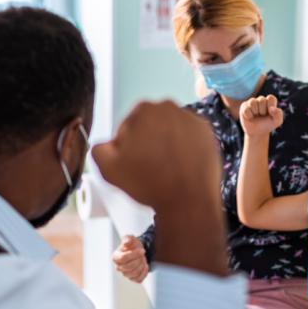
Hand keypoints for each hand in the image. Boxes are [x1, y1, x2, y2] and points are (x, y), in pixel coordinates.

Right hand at [93, 101, 220, 213]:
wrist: (188, 201)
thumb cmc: (149, 183)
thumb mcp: (108, 169)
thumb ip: (99, 149)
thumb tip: (105, 145)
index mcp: (144, 110)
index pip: (128, 125)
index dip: (126, 146)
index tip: (131, 161)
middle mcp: (170, 107)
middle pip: (151, 125)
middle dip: (147, 141)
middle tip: (147, 166)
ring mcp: (192, 119)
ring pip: (171, 130)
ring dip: (166, 144)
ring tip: (165, 169)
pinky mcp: (208, 133)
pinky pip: (190, 137)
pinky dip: (185, 148)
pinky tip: (181, 166)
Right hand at [112, 235, 148, 282]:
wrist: (138, 251)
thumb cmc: (132, 245)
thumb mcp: (130, 238)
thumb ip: (128, 239)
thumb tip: (126, 242)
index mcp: (115, 257)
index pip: (123, 258)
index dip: (134, 254)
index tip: (142, 250)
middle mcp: (118, 267)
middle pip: (129, 266)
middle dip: (139, 259)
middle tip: (142, 254)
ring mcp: (125, 274)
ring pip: (134, 273)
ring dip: (142, 265)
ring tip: (143, 259)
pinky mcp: (132, 279)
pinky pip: (139, 279)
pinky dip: (144, 272)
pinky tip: (144, 265)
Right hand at [240, 95, 283, 136]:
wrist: (257, 132)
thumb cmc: (268, 125)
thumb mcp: (277, 121)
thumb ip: (278, 114)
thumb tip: (271, 108)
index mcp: (270, 101)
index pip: (270, 98)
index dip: (270, 106)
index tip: (270, 113)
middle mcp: (261, 100)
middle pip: (262, 100)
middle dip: (262, 110)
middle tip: (262, 115)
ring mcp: (252, 102)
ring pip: (253, 102)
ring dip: (255, 112)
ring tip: (256, 116)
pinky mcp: (244, 106)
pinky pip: (246, 109)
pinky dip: (249, 116)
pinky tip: (250, 117)